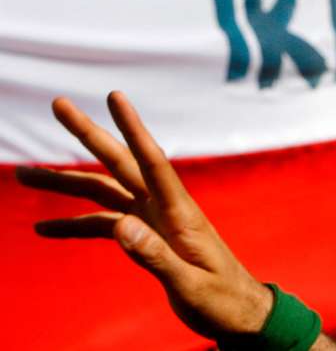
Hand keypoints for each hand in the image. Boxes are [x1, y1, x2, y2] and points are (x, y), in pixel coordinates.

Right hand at [17, 92, 315, 345]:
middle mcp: (163, 208)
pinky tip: (44, 229)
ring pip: (103, 192)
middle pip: (120, 165)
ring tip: (24, 174)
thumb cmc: (221, 298)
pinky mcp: (145, 236)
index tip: (114, 96)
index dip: (133, 128)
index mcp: (180, 213)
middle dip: (89, 134)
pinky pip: (103, 224)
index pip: (153, 162)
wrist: (237, 312)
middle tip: (59, 104)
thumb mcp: (190, 284)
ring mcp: (152, 220)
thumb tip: (121, 227)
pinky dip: (75, 225)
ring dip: (65, 183)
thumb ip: (157, 256)